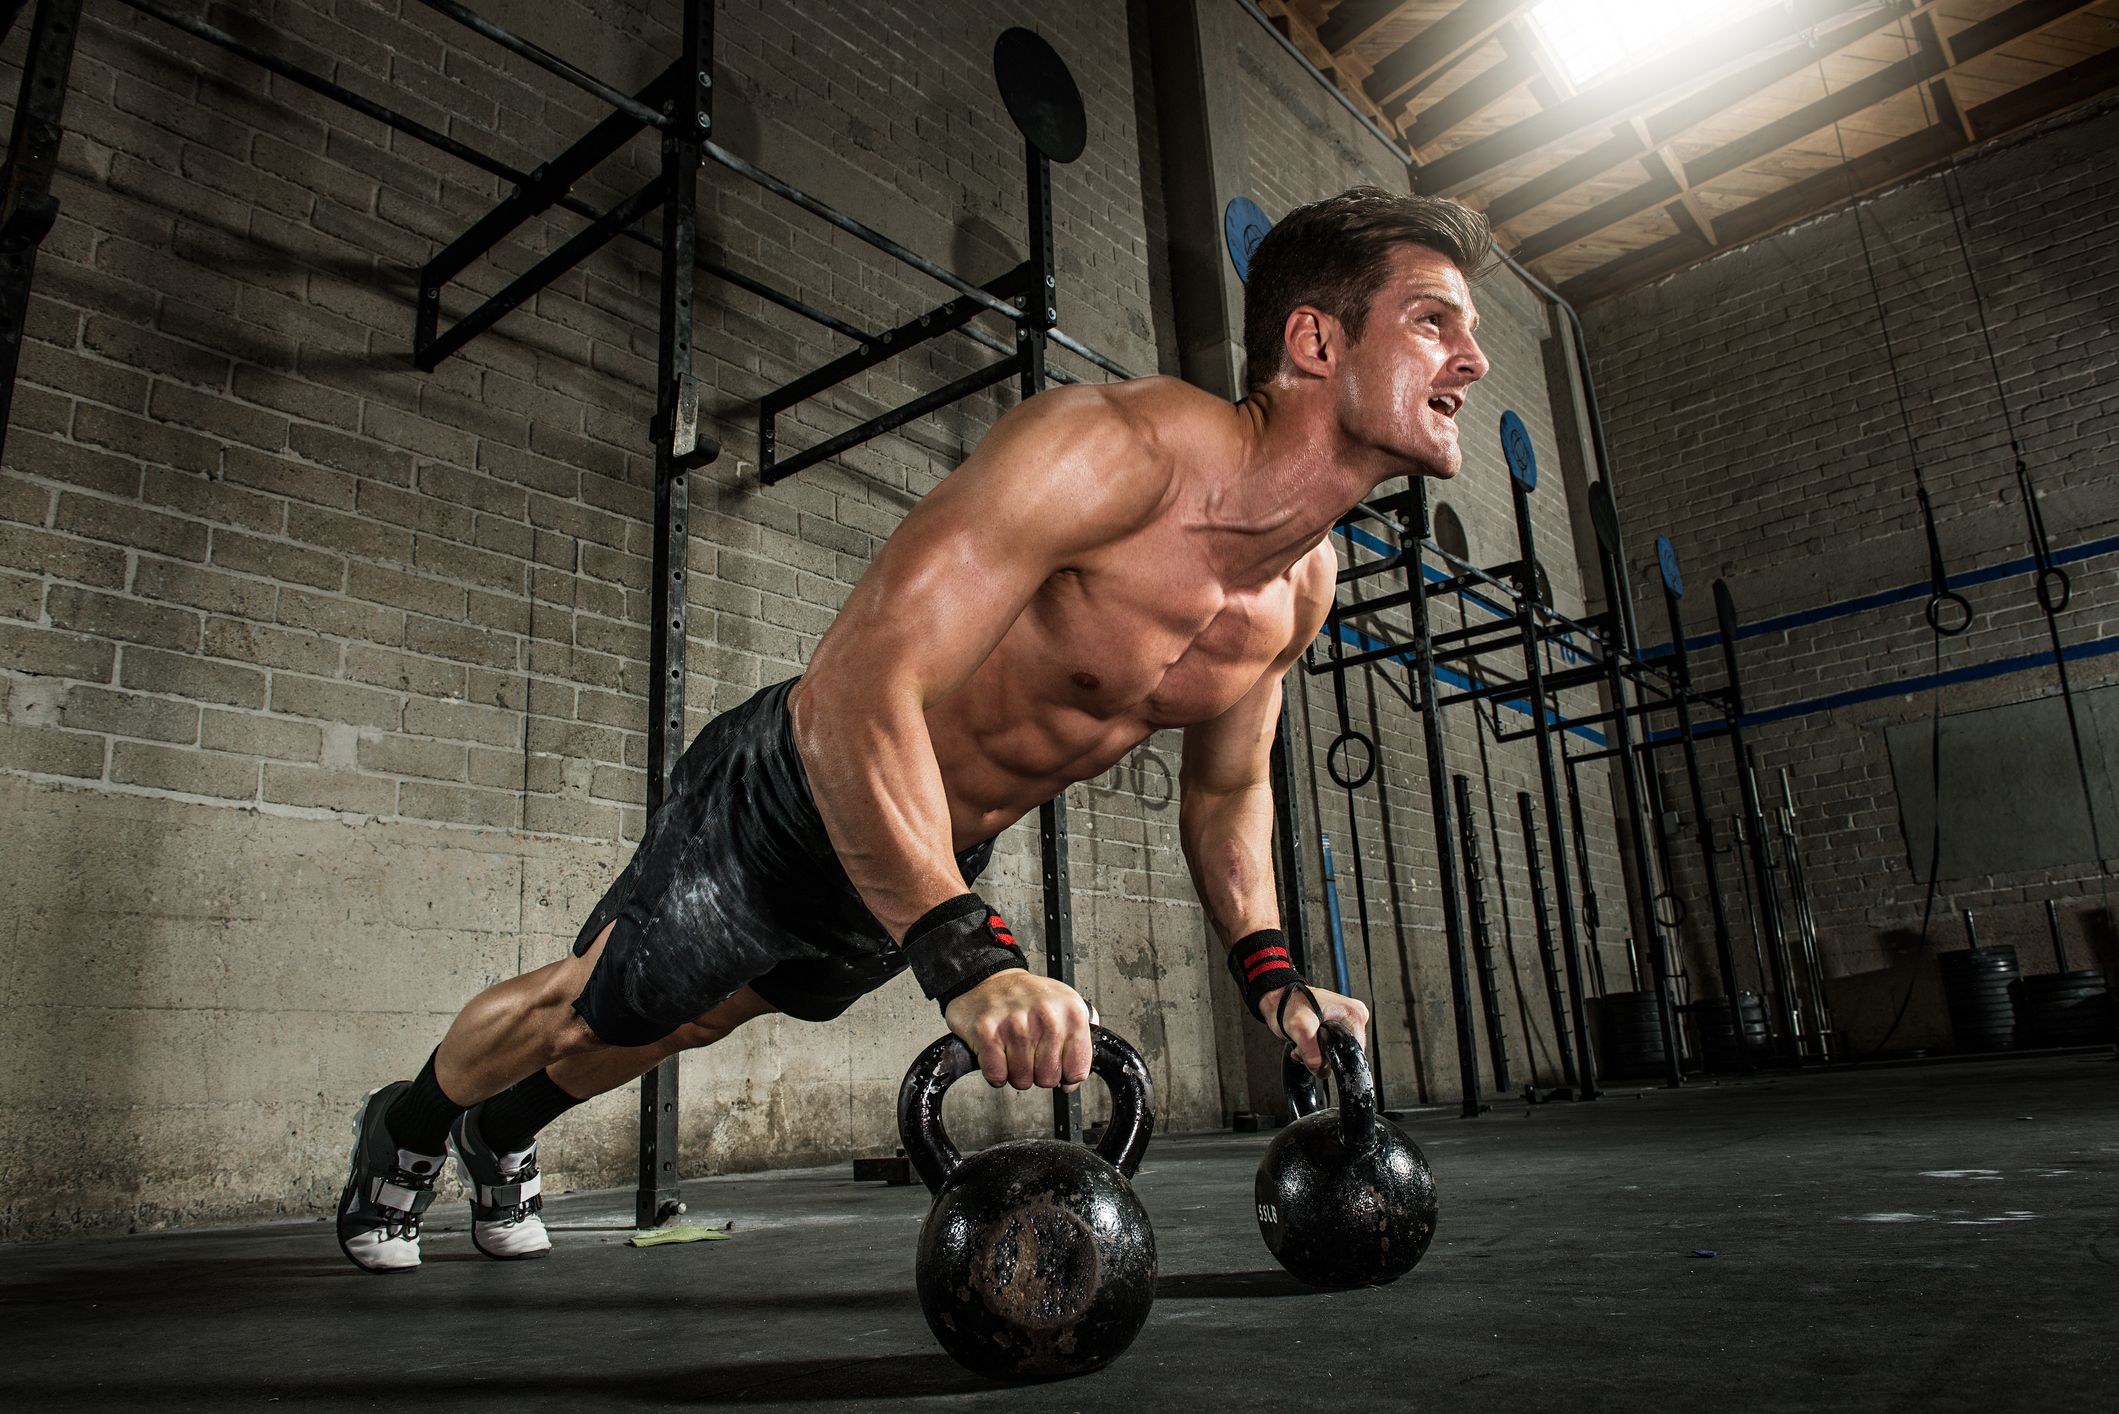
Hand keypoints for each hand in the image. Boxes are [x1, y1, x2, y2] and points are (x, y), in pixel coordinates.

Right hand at [943, 970, 1095, 1091]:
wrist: (996, 978)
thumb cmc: (1032, 998)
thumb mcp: (1069, 1008)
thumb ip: (1080, 1044)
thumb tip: (1072, 1082)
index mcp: (1071, 1012)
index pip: (1076, 1071)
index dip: (1065, 1075)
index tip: (1058, 1065)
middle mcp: (1045, 1015)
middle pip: (1048, 1079)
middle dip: (1038, 1074)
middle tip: (1032, 1053)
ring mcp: (1015, 1024)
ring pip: (1022, 1080)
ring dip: (1016, 1072)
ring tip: (1014, 1050)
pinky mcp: (987, 1032)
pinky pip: (997, 1075)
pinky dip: (996, 1072)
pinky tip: (998, 1054)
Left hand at [1263, 983, 1370, 1074]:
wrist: (1277, 998)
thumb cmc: (1288, 1003)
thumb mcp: (1300, 1028)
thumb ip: (1311, 1053)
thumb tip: (1320, 1070)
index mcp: (1353, 1013)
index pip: (1355, 1050)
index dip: (1335, 1059)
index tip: (1318, 1053)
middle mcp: (1353, 1016)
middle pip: (1344, 1052)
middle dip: (1324, 1056)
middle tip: (1306, 1047)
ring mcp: (1344, 1020)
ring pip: (1335, 1052)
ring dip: (1317, 1054)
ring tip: (1303, 1044)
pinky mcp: (1334, 1025)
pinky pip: (1329, 1046)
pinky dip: (1315, 1049)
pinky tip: (1304, 1043)